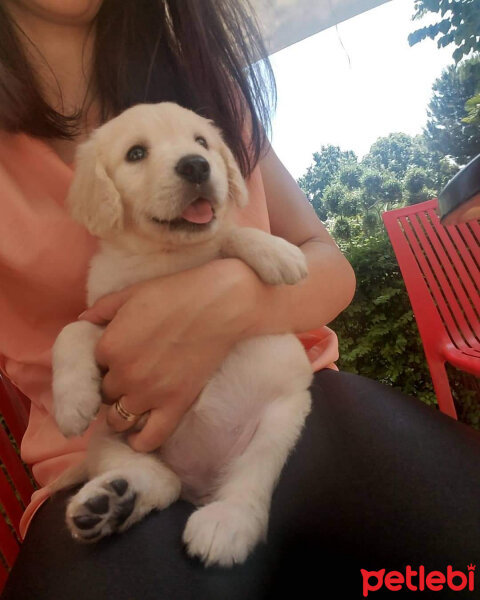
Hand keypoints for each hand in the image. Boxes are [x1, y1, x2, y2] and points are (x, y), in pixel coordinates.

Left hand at [78, 259, 262, 451]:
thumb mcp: (132, 293)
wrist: (220, 305)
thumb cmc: (176, 293)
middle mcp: (123, 375)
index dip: (106, 364)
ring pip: (118, 420)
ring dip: (121, 414)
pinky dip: (139, 442)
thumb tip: (82, 321)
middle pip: (105, 395)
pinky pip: (149, 438)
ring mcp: (149, 394)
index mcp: (109, 346)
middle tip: (130, 378)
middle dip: (113, 388)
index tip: (119, 359)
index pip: (93, 368)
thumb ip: (103, 308)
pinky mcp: (174, 406)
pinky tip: (138, 436)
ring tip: (133, 405)